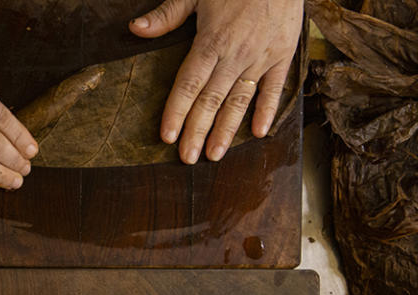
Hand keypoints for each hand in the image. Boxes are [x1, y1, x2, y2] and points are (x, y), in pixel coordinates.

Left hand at [129, 0, 302, 163]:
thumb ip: (167, 14)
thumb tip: (135, 29)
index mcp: (210, 41)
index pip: (188, 84)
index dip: (176, 111)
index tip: (167, 136)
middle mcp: (235, 55)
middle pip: (211, 100)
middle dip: (197, 131)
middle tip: (187, 157)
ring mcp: (260, 57)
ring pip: (240, 100)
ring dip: (226, 130)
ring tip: (214, 155)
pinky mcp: (282, 54)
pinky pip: (274, 88)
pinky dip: (266, 110)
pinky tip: (257, 133)